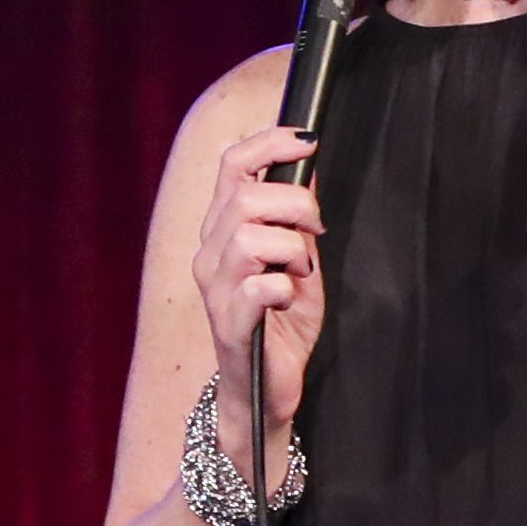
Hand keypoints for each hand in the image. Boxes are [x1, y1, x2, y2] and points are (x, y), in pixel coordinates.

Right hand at [190, 111, 326, 441]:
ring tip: (300, 270)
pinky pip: (259, 287)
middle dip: (297, 206)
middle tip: (316, 230)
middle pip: (246, 199)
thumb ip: (296, 217)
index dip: (269, 144)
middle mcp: (210, 254)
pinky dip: (285, 288)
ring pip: (249, 237)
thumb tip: (307, 165)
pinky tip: (288, 297)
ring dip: (291, 249)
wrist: (266, 384)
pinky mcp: (230, 323)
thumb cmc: (280, 319)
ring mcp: (216, 289)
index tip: (308, 141)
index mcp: (222, 230)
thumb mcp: (297, 257)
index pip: (232, 167)